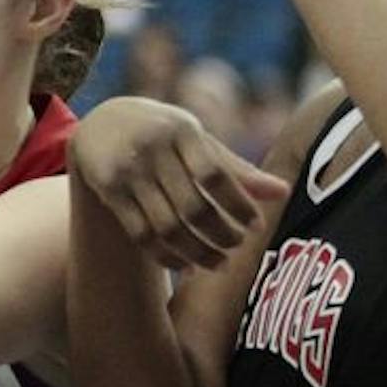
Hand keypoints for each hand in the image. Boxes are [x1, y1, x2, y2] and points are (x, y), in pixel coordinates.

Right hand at [71, 99, 290, 269]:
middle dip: (221, 235)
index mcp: (182, 130)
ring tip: (218, 262)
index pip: (216, 174)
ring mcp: (128, 172)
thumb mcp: (197, 139)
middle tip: (237, 247)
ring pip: (167, 228)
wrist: (103, 122)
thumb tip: (283, 193)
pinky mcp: (108, 191)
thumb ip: (236, 167)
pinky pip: (141, 235)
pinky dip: (167, 256)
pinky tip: (186, 264)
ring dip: (197, 253)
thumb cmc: (165, 132)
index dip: (239, 204)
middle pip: (193, 207)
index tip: (256, 225)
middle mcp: (152, 149)